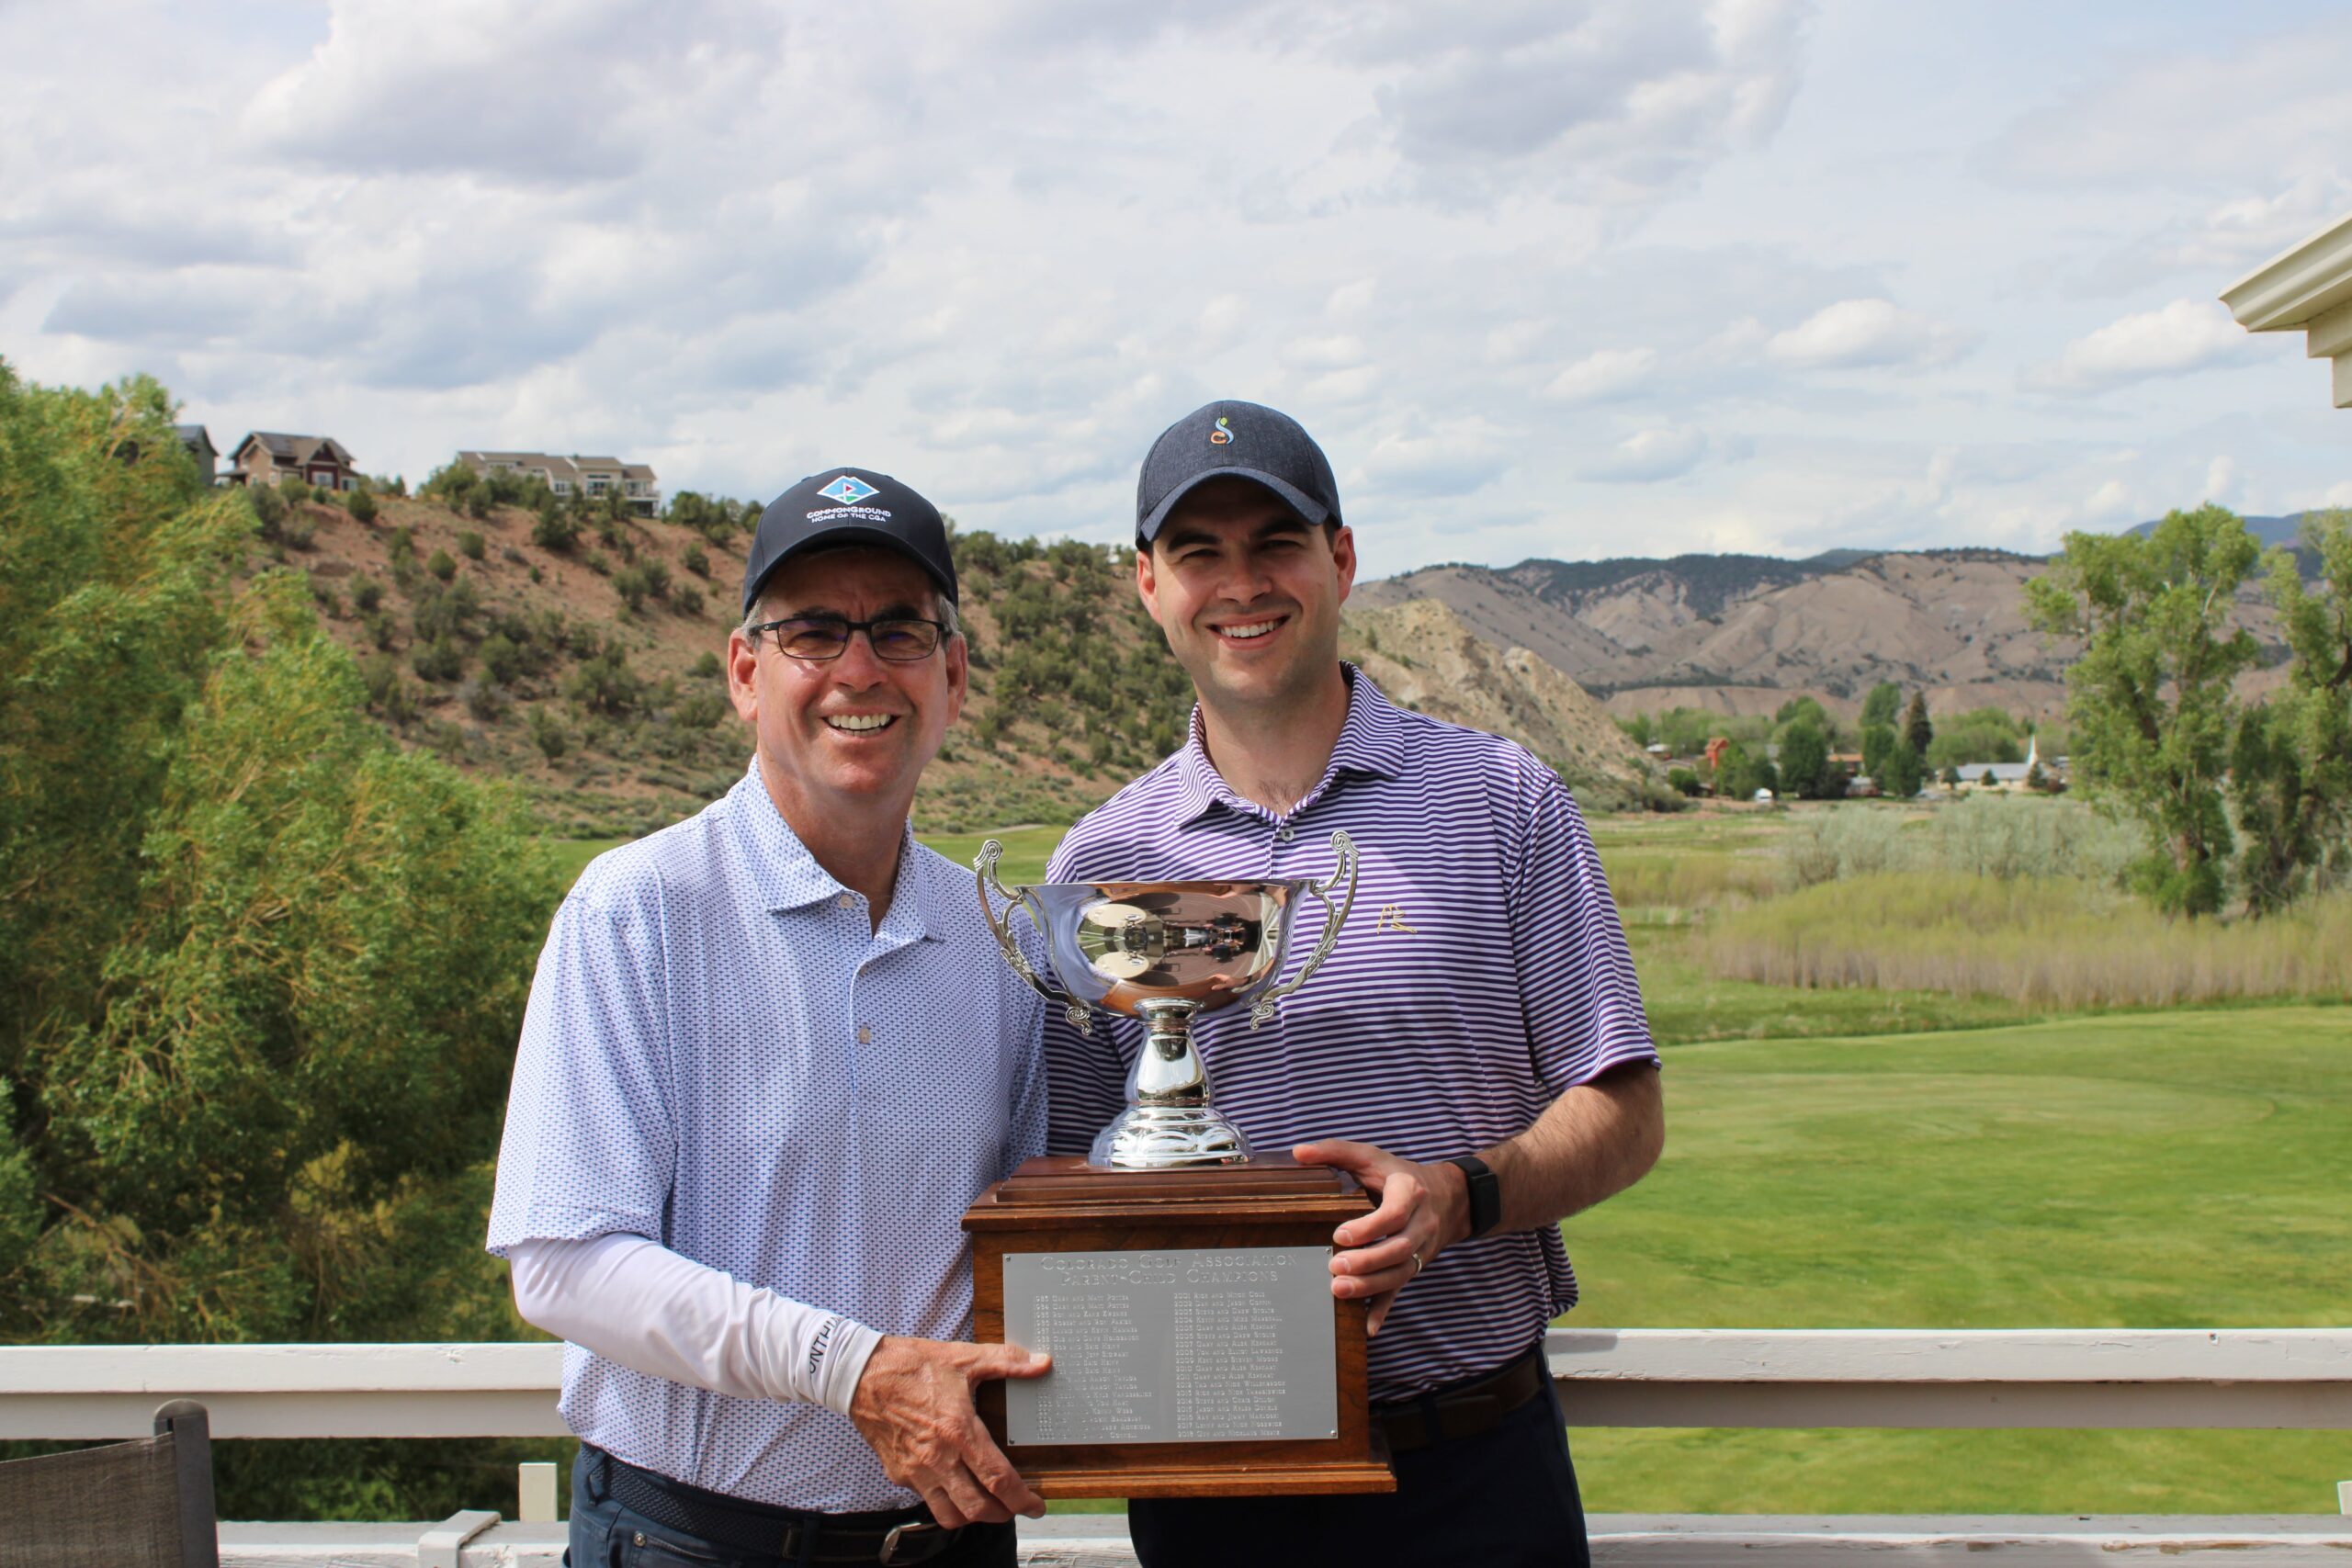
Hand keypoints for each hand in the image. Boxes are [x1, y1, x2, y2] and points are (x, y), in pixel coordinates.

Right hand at [847, 1336, 1049, 1527]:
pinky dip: (945, 1502)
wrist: (862, 1374)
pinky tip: (954, 1486)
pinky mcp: (898, 1474)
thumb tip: (1041, 1363)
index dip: (1022, 1499)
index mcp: (958, 1431)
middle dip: (1003, 1514)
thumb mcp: (964, 1358)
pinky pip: (926, 1499)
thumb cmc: (912, 1365)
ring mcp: (915, 1471)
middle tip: (1016, 1507)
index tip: (1036, 1505)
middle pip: (977, 1509)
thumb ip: (1007, 1362)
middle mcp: (937, 1458)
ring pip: (949, 1515)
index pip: (998, 1479)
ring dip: (973, 1516)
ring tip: (988, 1505)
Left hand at [1292, 1140, 1468, 1336]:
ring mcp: (1421, 1249)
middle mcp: (1421, 1223)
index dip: (1369, 1227)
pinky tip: (1367, 1327)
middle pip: (1399, 1249)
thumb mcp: (1371, 1156)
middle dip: (1367, 1262)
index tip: (1339, 1234)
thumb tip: (1298, 1153)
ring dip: (1371, 1286)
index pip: (1394, 1214)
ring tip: (1339, 1291)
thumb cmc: (1399, 1175)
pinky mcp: (1416, 1266)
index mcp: (1409, 1192)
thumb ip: (1335, 1152)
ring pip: (1401, 1273)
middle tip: (1334, 1266)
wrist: (1448, 1196)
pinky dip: (1384, 1310)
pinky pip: (1401, 1290)